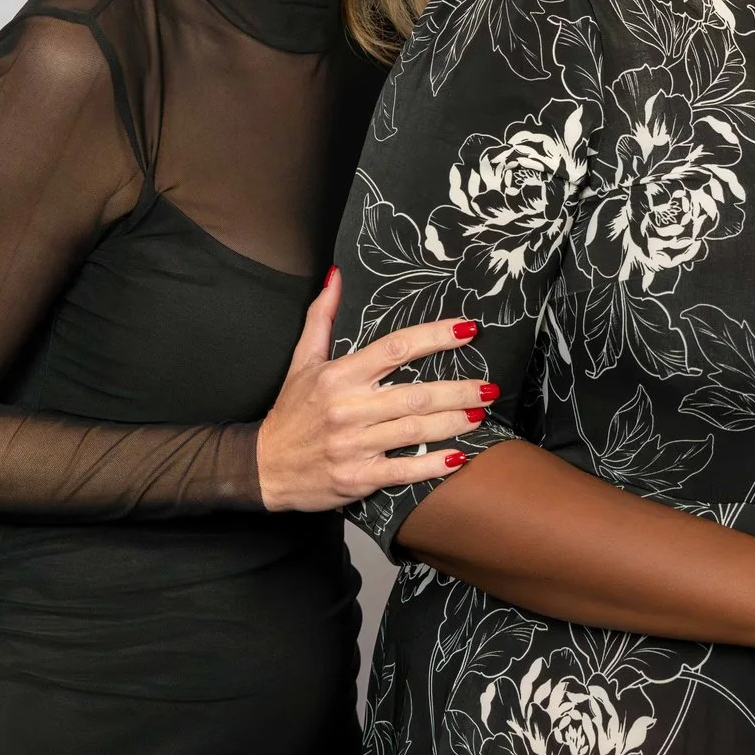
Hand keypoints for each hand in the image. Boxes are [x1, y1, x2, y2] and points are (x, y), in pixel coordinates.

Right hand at [256, 269, 492, 511]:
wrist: (264, 468)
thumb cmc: (291, 413)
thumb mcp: (301, 362)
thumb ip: (321, 318)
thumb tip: (337, 276)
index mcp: (338, 376)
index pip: (395, 348)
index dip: (435, 336)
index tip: (468, 329)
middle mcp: (347, 409)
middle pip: (416, 395)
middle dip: (459, 390)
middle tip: (490, 386)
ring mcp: (353, 446)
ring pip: (415, 431)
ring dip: (454, 422)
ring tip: (480, 413)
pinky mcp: (357, 478)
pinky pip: (404, 470)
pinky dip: (434, 465)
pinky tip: (459, 457)